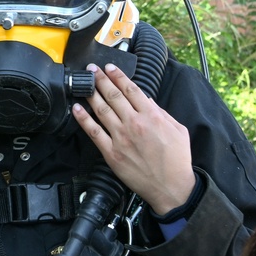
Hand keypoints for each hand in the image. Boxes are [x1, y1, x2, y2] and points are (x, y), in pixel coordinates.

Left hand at [72, 63, 195, 214]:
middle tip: (91, 69)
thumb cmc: (177, 160)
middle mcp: (135, 123)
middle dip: (101, 79)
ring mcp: (121, 138)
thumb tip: (148, 100)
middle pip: (113, 95)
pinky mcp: (112, 153)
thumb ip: (162, 113)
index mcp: (152, 116)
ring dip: (91, 94)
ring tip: (83, 83)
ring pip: (102, 110)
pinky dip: (84, 119)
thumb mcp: (178, 130)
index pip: (131, 89)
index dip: (119, 76)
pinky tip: (77, 109)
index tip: (110, 68)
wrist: (171, 187)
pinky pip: (94, 133)